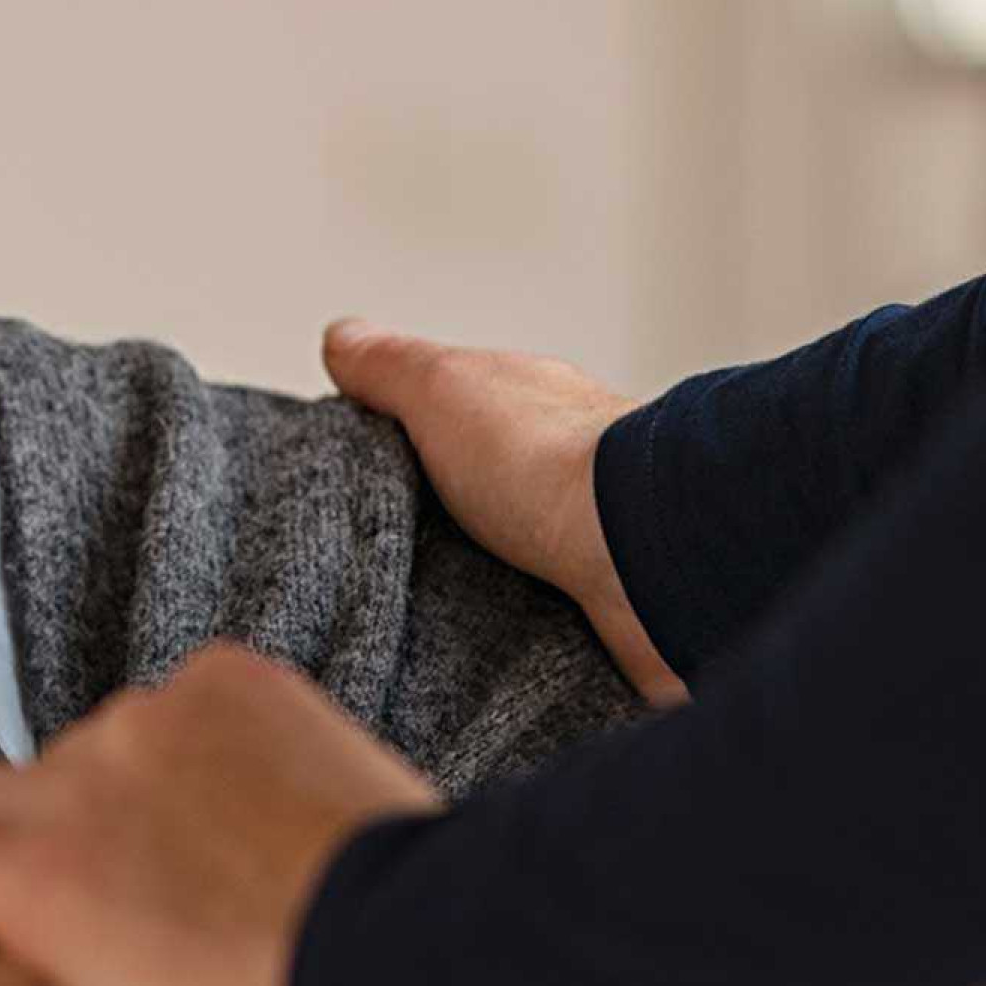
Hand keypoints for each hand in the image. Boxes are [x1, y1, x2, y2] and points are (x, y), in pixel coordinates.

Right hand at [323, 318, 684, 703]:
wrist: (642, 553)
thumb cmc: (551, 464)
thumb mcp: (440, 387)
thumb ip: (389, 366)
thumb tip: (343, 337)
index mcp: (526, 407)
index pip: (451, 418)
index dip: (399, 443)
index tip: (350, 478)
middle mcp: (562, 468)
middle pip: (477, 492)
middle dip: (431, 523)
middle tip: (373, 558)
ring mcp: (587, 538)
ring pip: (511, 561)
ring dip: (473, 581)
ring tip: (411, 616)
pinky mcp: (602, 607)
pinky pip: (542, 621)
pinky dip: (512, 630)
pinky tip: (474, 648)